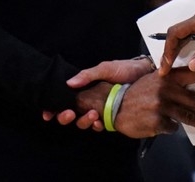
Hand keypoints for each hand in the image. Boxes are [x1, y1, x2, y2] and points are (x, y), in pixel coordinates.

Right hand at [42, 56, 157, 126]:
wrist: (146, 74)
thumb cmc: (126, 68)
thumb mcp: (105, 68)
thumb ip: (87, 75)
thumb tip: (68, 83)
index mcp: (85, 88)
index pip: (65, 100)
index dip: (53, 109)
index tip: (48, 114)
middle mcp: (90, 100)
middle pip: (70, 115)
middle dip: (65, 117)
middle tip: (70, 113)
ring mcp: (100, 110)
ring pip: (83, 122)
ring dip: (83, 121)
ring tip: (93, 114)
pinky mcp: (112, 117)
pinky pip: (99, 126)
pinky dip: (96, 126)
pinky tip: (100, 122)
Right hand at [113, 68, 194, 137]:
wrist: (114, 104)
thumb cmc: (138, 91)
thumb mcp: (156, 78)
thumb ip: (174, 80)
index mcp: (170, 76)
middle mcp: (167, 89)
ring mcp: (162, 106)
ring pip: (190, 117)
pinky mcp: (157, 121)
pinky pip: (173, 127)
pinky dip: (173, 127)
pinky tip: (168, 125)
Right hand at [158, 0, 194, 74]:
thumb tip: (191, 66)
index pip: (175, 33)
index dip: (167, 51)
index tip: (165, 68)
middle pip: (179, 32)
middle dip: (171, 50)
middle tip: (167, 69)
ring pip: (188, 32)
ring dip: (180, 46)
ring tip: (176, 63)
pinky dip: (191, 42)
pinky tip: (193, 52)